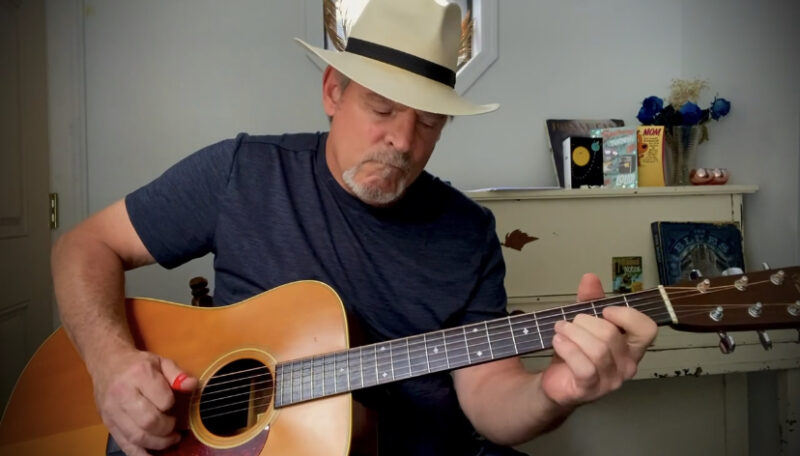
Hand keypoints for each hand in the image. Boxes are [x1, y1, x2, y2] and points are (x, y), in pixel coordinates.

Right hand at [90, 349, 197, 455]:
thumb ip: (178, 375)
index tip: (173, 404)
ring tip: (170, 439)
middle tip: (175, 428)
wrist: (107, 362)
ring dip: (158, 444)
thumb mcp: (160, 362)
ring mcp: (112, 411)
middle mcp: (123, 393)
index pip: (163, 399)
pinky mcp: (107, 423)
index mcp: (139, 375)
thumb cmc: (137, 364)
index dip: (172, 405)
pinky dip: (140, 454)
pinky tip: (153, 455)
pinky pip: (124, 444)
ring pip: (136, 436)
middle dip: (167, 429)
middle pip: (149, 422)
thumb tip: (192, 386)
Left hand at [540, 273, 656, 407]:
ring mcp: (610, 380)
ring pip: (597, 349)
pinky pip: (583, 366)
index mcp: (631, 346)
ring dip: (573, 333)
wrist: (556, 382)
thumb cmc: (576, 352)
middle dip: (584, 322)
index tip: (604, 310)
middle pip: (611, 334)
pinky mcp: (590, 389)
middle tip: (568, 322)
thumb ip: (590, 301)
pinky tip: (558, 342)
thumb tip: (590, 277)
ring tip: (560, 330)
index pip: (647, 329)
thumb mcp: (584, 323)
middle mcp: (627, 365)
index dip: (626, 315)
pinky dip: (567, 348)